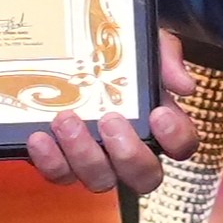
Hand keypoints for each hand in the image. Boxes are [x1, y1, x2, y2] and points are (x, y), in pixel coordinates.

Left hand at [23, 35, 200, 193]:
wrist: (69, 46)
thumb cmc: (116, 50)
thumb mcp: (144, 42)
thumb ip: (166, 57)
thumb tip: (184, 86)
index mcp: (158, 124)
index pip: (181, 145)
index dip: (176, 138)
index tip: (159, 115)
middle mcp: (130, 150)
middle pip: (144, 177)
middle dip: (128, 155)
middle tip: (110, 121)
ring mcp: (97, 160)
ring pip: (100, 180)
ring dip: (84, 154)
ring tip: (65, 120)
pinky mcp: (62, 161)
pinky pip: (59, 174)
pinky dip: (49, 161)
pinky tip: (38, 137)